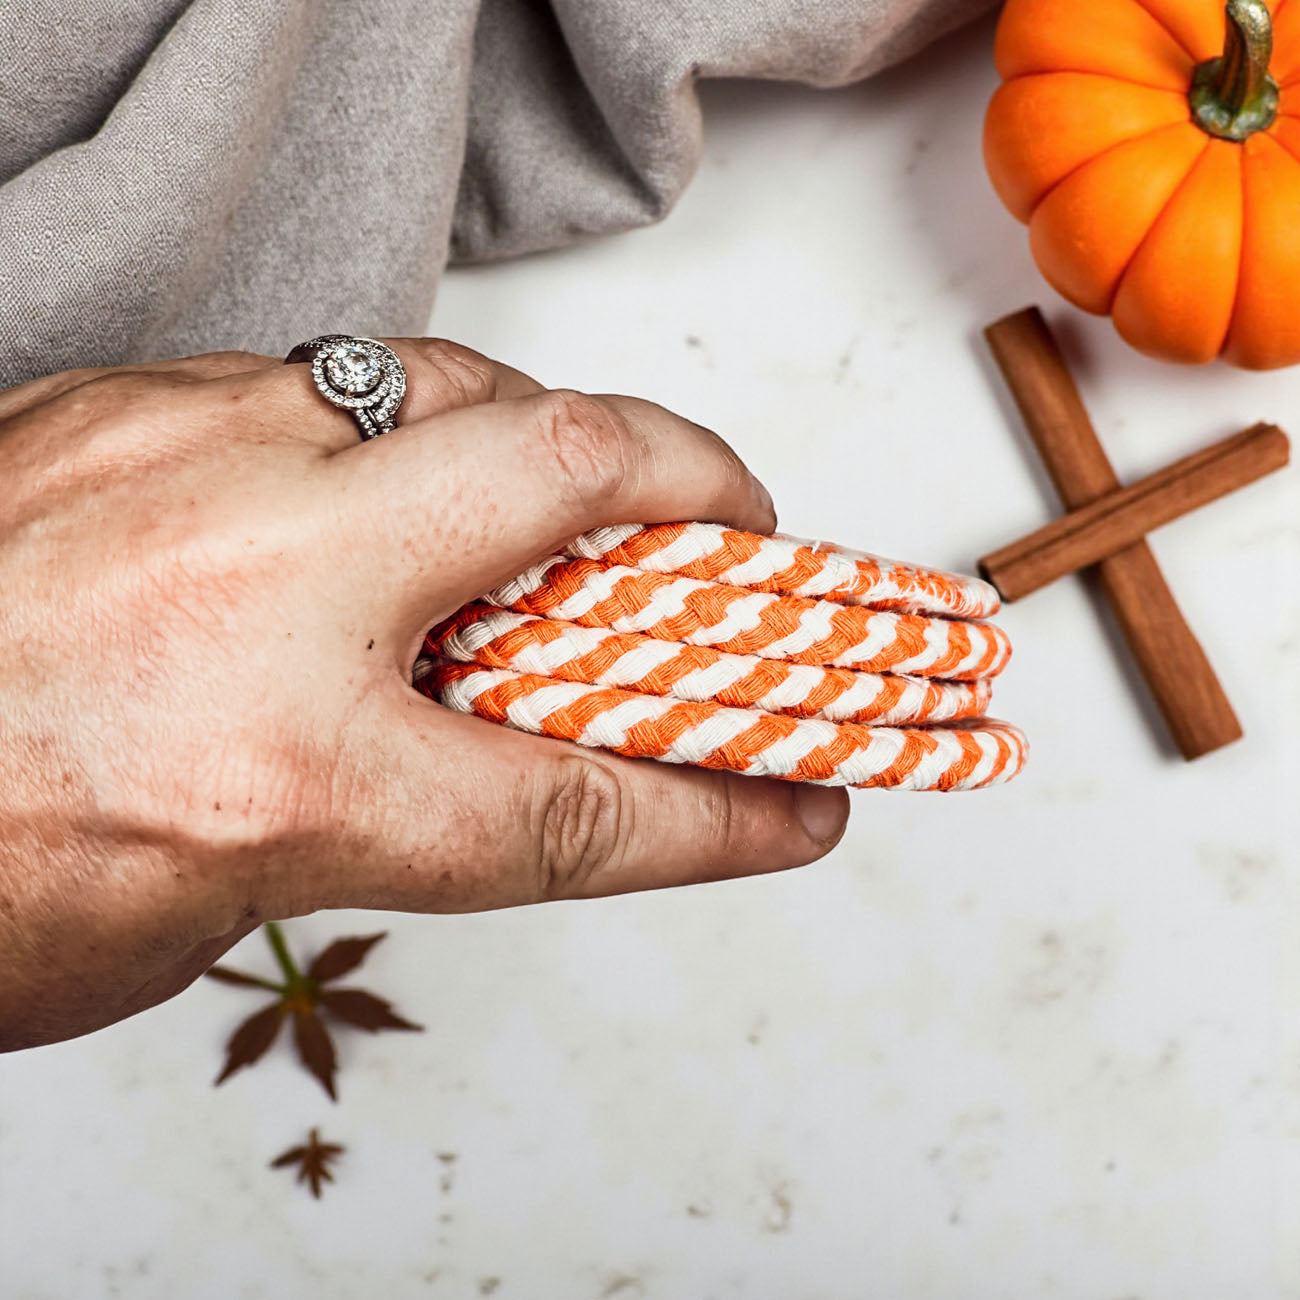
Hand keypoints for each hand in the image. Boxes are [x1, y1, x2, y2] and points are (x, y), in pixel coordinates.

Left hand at [0, 341, 848, 1049]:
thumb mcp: (211, 906)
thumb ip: (372, 817)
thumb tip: (469, 740)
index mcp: (284, 776)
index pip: (579, 802)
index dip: (720, 809)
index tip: (798, 802)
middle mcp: (254, 588)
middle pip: (561, 479)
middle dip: (692, 486)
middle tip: (739, 533)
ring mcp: (184, 462)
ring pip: (444, 386)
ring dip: (543, 434)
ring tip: (569, 496)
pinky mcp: (121, 404)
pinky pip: (324, 384)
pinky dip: (395, 428)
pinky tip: (385, 486)